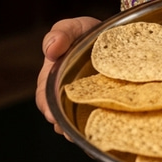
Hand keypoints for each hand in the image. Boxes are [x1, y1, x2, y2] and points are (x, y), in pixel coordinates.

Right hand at [35, 16, 100, 135]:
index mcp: (52, 78)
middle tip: (68, 131)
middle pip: (59, 112)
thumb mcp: (72, 28)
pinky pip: (98, 115)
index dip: (48, 106)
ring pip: (77, 118)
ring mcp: (85, 99)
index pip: (45, 97)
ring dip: (78, 126)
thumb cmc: (87, 32)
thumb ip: (60, 33)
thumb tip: (51, 50)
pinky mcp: (104, 101)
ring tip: (84, 134)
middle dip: (62, 122)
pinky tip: (105, 127)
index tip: (52, 115)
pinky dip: (99, 122)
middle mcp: (66, 92)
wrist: (116, 32)